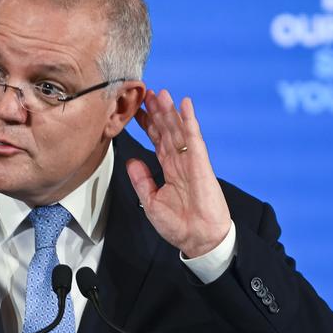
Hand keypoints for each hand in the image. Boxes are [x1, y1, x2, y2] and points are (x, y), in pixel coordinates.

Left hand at [126, 89, 230, 257]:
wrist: (198, 238)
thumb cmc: (178, 225)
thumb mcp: (150, 201)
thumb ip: (141, 179)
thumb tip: (131, 161)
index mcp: (168, 169)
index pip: (156, 141)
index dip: (147, 125)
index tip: (137, 110)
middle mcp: (179, 161)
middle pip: (166, 130)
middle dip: (157, 112)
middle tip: (146, 93)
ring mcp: (191, 161)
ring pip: (178, 130)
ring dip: (170, 111)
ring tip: (161, 93)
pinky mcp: (201, 164)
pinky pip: (195, 138)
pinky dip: (190, 121)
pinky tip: (185, 105)